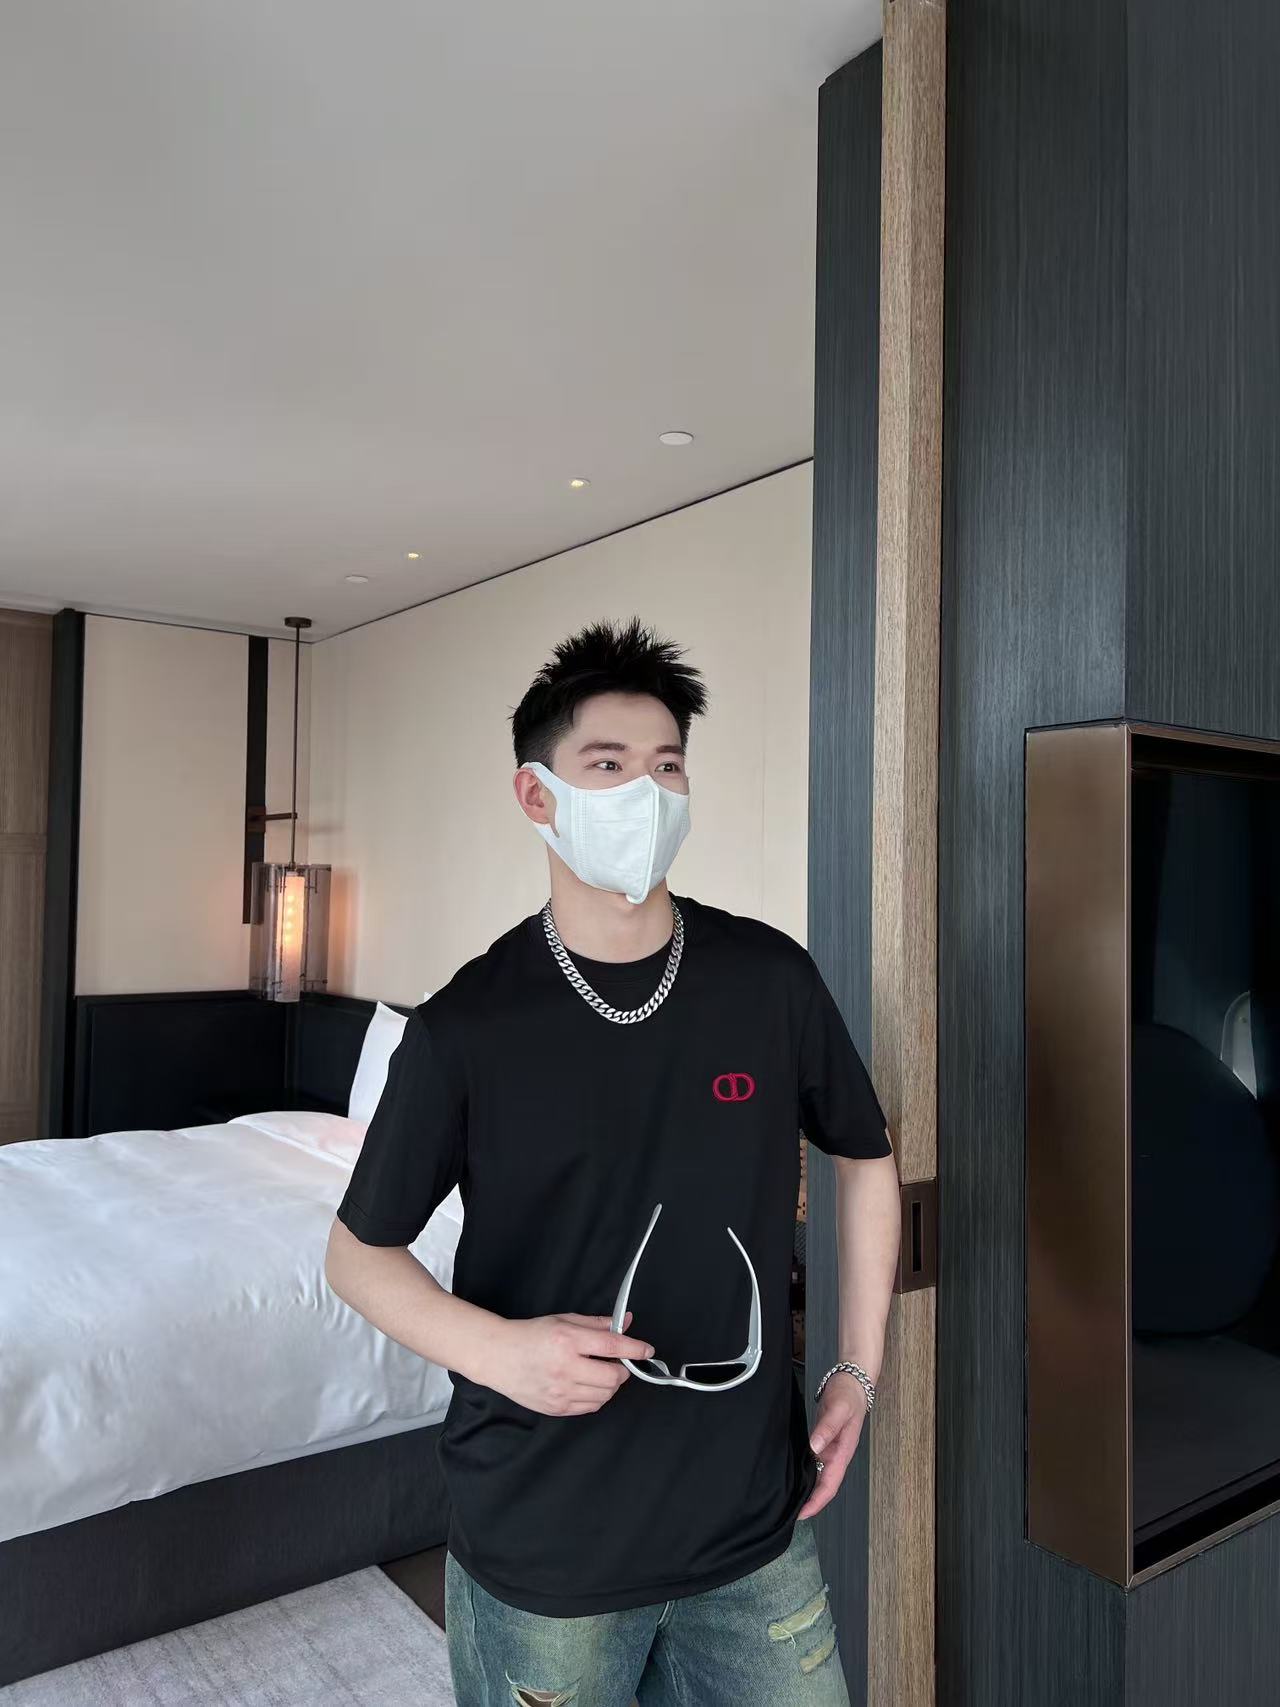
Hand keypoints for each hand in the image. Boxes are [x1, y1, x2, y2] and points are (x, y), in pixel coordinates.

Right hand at [485, 1310, 654, 1416]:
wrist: (498, 1356)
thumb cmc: (530, 1335)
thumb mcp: (564, 1320)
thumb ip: (597, 1324)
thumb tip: (625, 1323)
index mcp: (567, 1341)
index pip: (612, 1346)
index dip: (634, 1348)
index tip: (647, 1350)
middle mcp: (565, 1368)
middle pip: (613, 1376)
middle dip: (621, 1369)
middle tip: (616, 1362)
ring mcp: (560, 1392)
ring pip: (605, 1395)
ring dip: (610, 1385)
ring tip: (599, 1373)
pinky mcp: (556, 1408)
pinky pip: (590, 1407)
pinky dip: (596, 1396)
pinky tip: (586, 1384)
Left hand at [797, 1372, 869, 1518]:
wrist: (852, 1383)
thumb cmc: (848, 1396)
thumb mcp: (838, 1410)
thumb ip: (827, 1428)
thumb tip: (814, 1447)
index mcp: (842, 1453)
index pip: (829, 1485)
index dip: (817, 1502)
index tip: (803, 1514)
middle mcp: (836, 1455)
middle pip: (823, 1486)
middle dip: (810, 1501)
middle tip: (790, 1512)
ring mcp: (830, 1449)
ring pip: (818, 1476)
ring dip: (807, 1488)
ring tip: (789, 1499)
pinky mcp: (823, 1441)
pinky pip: (814, 1462)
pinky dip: (805, 1471)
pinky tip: (793, 1473)